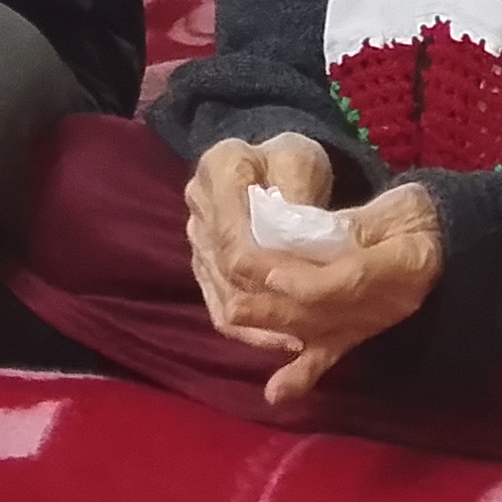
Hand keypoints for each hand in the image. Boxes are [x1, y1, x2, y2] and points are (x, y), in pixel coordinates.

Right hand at [182, 134, 335, 336]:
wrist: (269, 163)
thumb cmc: (290, 159)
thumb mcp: (301, 160)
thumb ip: (296, 192)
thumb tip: (295, 234)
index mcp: (218, 169)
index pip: (232, 233)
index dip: (262, 268)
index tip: (300, 290)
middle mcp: (198, 206)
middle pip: (224, 270)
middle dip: (264, 301)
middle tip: (305, 327)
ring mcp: (196, 240)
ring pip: (220, 294)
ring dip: (257, 323)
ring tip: (297, 340)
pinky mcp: (203, 267)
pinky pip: (219, 307)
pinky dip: (248, 330)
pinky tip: (280, 342)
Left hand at [220, 182, 447, 402]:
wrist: (450, 242)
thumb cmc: (421, 215)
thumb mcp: (398, 206)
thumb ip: (356, 222)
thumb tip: (306, 229)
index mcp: (404, 264)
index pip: (349, 279)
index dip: (306, 278)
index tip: (268, 267)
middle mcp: (387, 305)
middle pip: (325, 309)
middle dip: (274, 296)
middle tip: (232, 279)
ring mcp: (372, 324)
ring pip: (319, 329)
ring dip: (273, 324)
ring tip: (233, 314)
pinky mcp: (360, 334)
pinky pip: (330, 356)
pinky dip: (301, 376)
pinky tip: (276, 394)